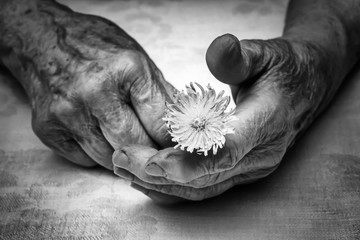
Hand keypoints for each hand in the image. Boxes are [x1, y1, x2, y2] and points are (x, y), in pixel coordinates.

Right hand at [0, 0, 174, 168]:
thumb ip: (161, 92)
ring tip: (126, 141)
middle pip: (135, 143)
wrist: (43, 40)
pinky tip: (99, 134)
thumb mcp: (137, 58)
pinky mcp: (48, 128)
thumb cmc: (95, 47)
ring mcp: (68, 112)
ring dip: (123, 156)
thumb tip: (183, 122)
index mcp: (127, 69)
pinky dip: (98, 153)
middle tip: (156, 152)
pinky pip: (84, 159)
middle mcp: (96, 92)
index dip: (172, 139)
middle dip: (150, 153)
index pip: (160, 121)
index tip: (175, 147)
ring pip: (109, 158)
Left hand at [113, 34, 332, 201]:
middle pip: (205, 175)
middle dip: (160, 173)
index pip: (224, 151)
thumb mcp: (267, 54)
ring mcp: (251, 167)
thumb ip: (240, 56)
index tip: (150, 162)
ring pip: (203, 188)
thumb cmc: (285, 70)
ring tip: (127, 169)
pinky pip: (205, 186)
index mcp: (267, 123)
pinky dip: (176, 185)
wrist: (305, 89)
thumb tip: (219, 49)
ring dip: (163, 184)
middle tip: (122, 160)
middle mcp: (260, 154)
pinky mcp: (242, 170)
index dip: (187, 161)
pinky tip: (150, 177)